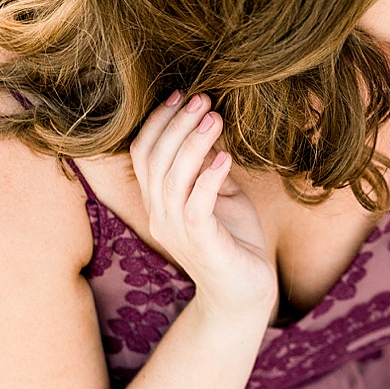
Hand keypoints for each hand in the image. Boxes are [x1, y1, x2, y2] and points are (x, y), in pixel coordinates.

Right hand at [130, 92, 277, 322]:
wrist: (246, 293)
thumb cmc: (234, 242)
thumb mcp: (222, 195)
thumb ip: (210, 165)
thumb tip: (210, 123)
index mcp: (159, 201)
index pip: (143, 154)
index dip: (158, 122)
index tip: (181, 95)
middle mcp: (160, 215)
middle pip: (152, 161)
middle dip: (175, 125)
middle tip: (202, 99)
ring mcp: (177, 232)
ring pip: (171, 180)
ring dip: (192, 144)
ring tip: (214, 117)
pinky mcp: (202, 245)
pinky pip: (196, 207)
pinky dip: (208, 178)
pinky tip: (225, 157)